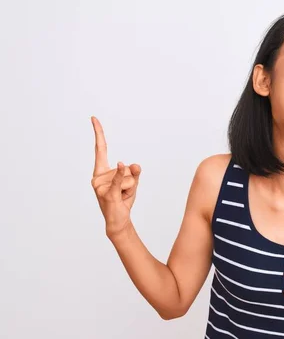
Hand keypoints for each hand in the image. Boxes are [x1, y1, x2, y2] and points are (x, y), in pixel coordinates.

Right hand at [90, 116, 141, 236]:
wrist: (118, 220)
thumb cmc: (122, 200)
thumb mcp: (132, 183)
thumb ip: (134, 172)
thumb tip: (135, 165)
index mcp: (101, 171)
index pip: (100, 148)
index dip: (98, 133)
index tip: (94, 118)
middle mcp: (97, 176)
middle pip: (126, 168)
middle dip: (130, 181)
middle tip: (122, 192)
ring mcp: (100, 185)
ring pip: (128, 176)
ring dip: (130, 188)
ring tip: (121, 196)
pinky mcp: (107, 193)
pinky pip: (118, 180)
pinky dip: (121, 176)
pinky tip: (121, 167)